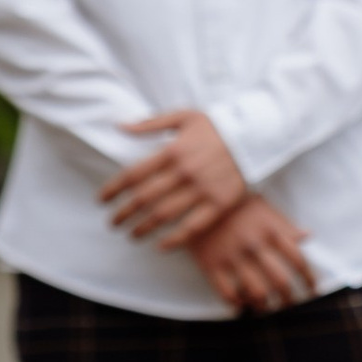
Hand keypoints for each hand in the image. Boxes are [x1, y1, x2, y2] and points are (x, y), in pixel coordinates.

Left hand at [102, 109, 246, 248]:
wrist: (259, 135)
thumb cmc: (219, 125)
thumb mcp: (184, 116)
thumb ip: (150, 123)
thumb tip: (120, 126)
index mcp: (172, 150)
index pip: (132, 175)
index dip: (113, 189)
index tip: (102, 200)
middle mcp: (184, 172)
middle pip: (144, 198)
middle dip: (123, 213)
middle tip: (113, 223)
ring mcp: (202, 189)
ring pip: (164, 215)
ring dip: (143, 228)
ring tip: (132, 235)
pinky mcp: (219, 203)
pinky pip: (192, 227)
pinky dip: (174, 239)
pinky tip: (161, 245)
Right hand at [187, 193, 316, 313]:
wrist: (195, 198)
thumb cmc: (234, 204)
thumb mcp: (263, 208)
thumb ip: (285, 225)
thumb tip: (307, 236)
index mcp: (270, 230)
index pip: (298, 260)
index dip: (309, 279)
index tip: (312, 289)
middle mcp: (253, 245)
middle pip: (281, 281)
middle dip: (289, 299)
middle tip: (289, 305)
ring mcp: (232, 256)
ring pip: (257, 292)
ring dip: (265, 306)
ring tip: (266, 308)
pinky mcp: (211, 264)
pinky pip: (228, 294)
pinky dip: (237, 304)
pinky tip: (241, 304)